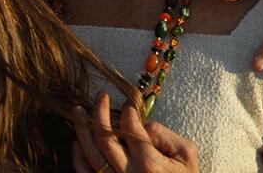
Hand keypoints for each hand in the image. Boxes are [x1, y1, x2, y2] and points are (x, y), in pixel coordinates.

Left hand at [71, 93, 197, 172]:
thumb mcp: (185, 153)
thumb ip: (163, 135)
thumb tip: (138, 123)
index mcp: (150, 165)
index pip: (130, 129)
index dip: (127, 111)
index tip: (128, 105)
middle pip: (104, 139)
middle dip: (98, 113)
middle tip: (100, 97)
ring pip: (91, 155)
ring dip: (81, 130)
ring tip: (78, 111)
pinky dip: (78, 157)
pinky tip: (76, 141)